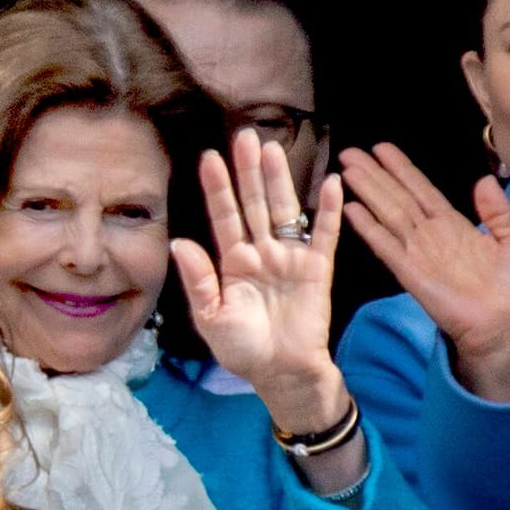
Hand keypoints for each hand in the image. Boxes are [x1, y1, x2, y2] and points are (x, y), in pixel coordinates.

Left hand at [171, 128, 348, 433]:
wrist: (281, 374)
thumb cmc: (243, 350)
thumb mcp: (211, 318)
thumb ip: (198, 281)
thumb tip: (180, 243)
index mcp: (233, 262)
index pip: (224, 217)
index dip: (218, 188)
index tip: (209, 157)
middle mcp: (261, 252)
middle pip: (254, 204)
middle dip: (249, 171)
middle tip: (245, 136)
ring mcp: (290, 258)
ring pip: (285, 211)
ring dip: (280, 181)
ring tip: (273, 150)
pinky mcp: (317, 269)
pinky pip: (324, 235)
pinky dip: (327, 211)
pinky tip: (329, 184)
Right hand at [340, 145, 509, 402]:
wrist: (507, 327)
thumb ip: (498, 212)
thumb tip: (483, 180)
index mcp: (455, 226)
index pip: (422, 191)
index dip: (402, 170)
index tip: (382, 149)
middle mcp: (432, 236)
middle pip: (398, 198)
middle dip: (374, 175)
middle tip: (350, 152)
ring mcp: (419, 254)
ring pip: (389, 214)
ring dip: (368, 191)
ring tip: (346, 169)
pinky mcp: (411, 274)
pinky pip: (387, 246)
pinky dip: (369, 228)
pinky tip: (352, 209)